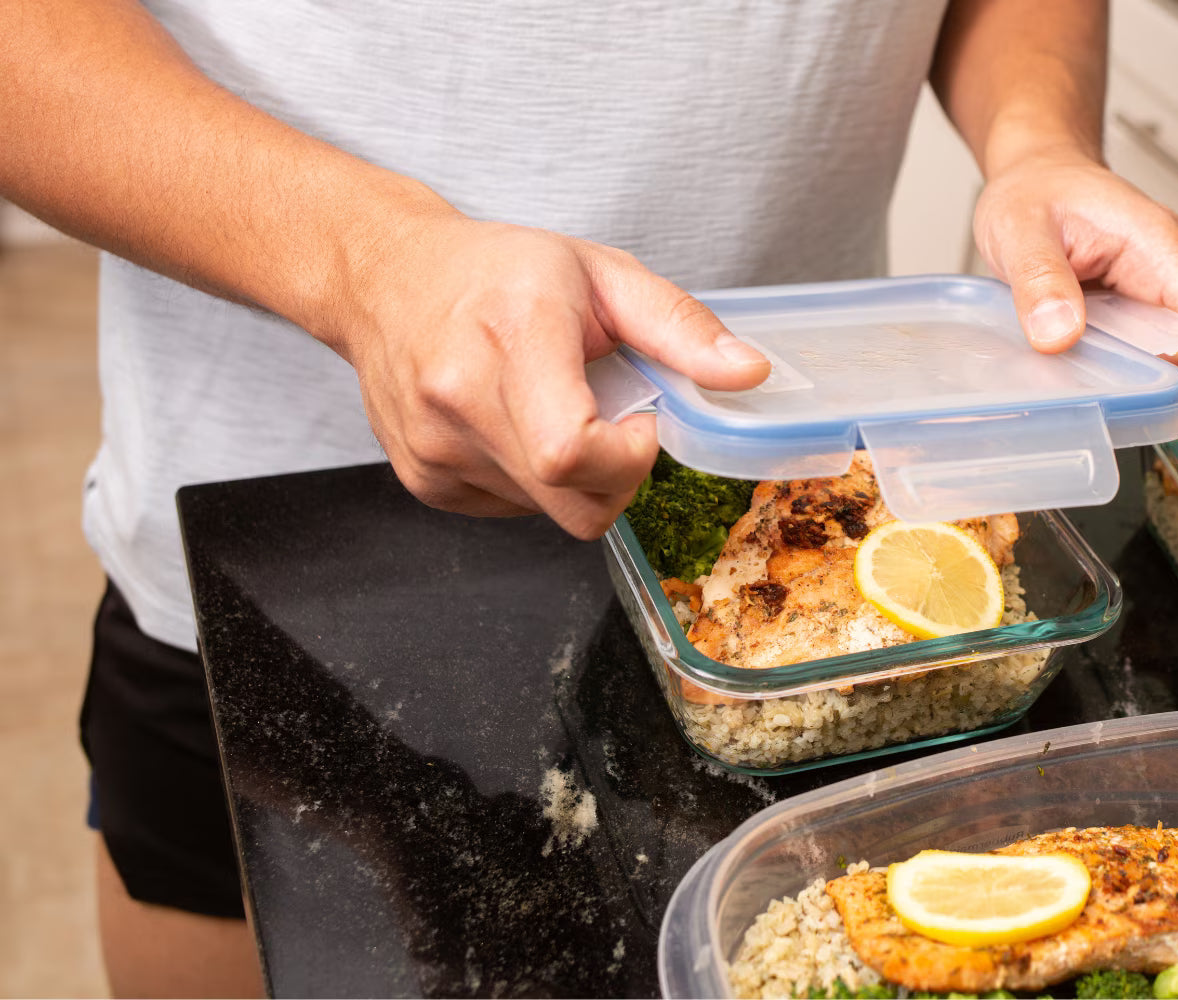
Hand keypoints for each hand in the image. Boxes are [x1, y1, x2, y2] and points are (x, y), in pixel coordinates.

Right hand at [321, 216, 769, 538]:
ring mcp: (435, 450)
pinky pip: (515, 511)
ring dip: (576, 477)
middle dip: (618, 477)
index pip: (572, 452)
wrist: (384, 278)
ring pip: (549, 514)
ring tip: (554, 407)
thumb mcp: (601, 273)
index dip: (627, 458)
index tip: (639, 421)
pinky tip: (519, 426)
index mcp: (510, 338)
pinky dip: (537, 482)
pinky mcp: (425, 481)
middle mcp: (459, 401)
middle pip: (573, 505)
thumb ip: (680, 327)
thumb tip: (748, 373)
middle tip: (611, 418)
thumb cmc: (497, 271)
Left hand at [972, 150, 1177, 372]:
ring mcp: (1157, 294)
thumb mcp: (1021, 229)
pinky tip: (1074, 350)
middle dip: (1150, 371)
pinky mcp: (1136, 312)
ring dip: (1127, 368)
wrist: (1035, 179)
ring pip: (1170, 356)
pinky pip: (1141, 353)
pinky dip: (1112, 362)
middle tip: (1090, 365)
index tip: (1139, 373)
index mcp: (1161, 246)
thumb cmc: (1038, 190)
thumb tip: (1058, 337)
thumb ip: (1040, 281)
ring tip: (1076, 351)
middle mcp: (1172, 272)